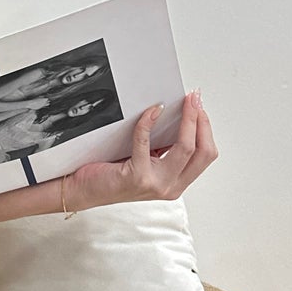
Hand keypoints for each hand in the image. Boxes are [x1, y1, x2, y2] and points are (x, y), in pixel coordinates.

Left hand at [60, 89, 217, 212]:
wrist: (85, 190)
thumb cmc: (112, 175)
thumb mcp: (148, 163)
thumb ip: (165, 149)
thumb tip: (180, 117)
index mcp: (176, 183)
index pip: (206, 155)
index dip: (206, 128)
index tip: (200, 106)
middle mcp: (170, 186)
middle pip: (202, 151)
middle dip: (201, 120)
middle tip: (195, 100)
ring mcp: (156, 184)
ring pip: (184, 147)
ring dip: (187, 119)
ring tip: (183, 102)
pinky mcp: (137, 177)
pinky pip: (147, 141)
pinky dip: (150, 121)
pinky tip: (152, 110)